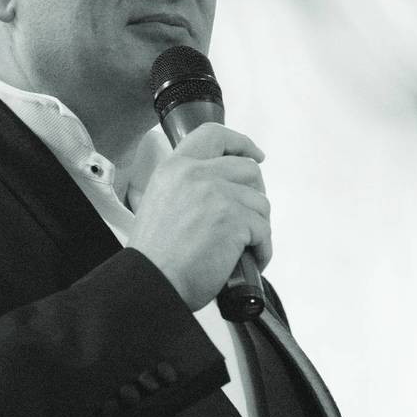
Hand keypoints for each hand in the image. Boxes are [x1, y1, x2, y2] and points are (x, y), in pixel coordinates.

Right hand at [130, 123, 271, 311]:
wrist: (153, 282)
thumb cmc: (156, 256)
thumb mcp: (161, 201)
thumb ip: (188, 186)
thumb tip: (222, 187)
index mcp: (175, 167)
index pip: (215, 135)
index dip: (240, 143)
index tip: (255, 155)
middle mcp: (196, 174)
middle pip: (248, 169)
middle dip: (255, 194)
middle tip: (248, 217)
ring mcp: (217, 194)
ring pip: (260, 202)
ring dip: (257, 227)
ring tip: (242, 247)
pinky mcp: (233, 219)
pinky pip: (264, 230)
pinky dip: (262, 249)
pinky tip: (248, 259)